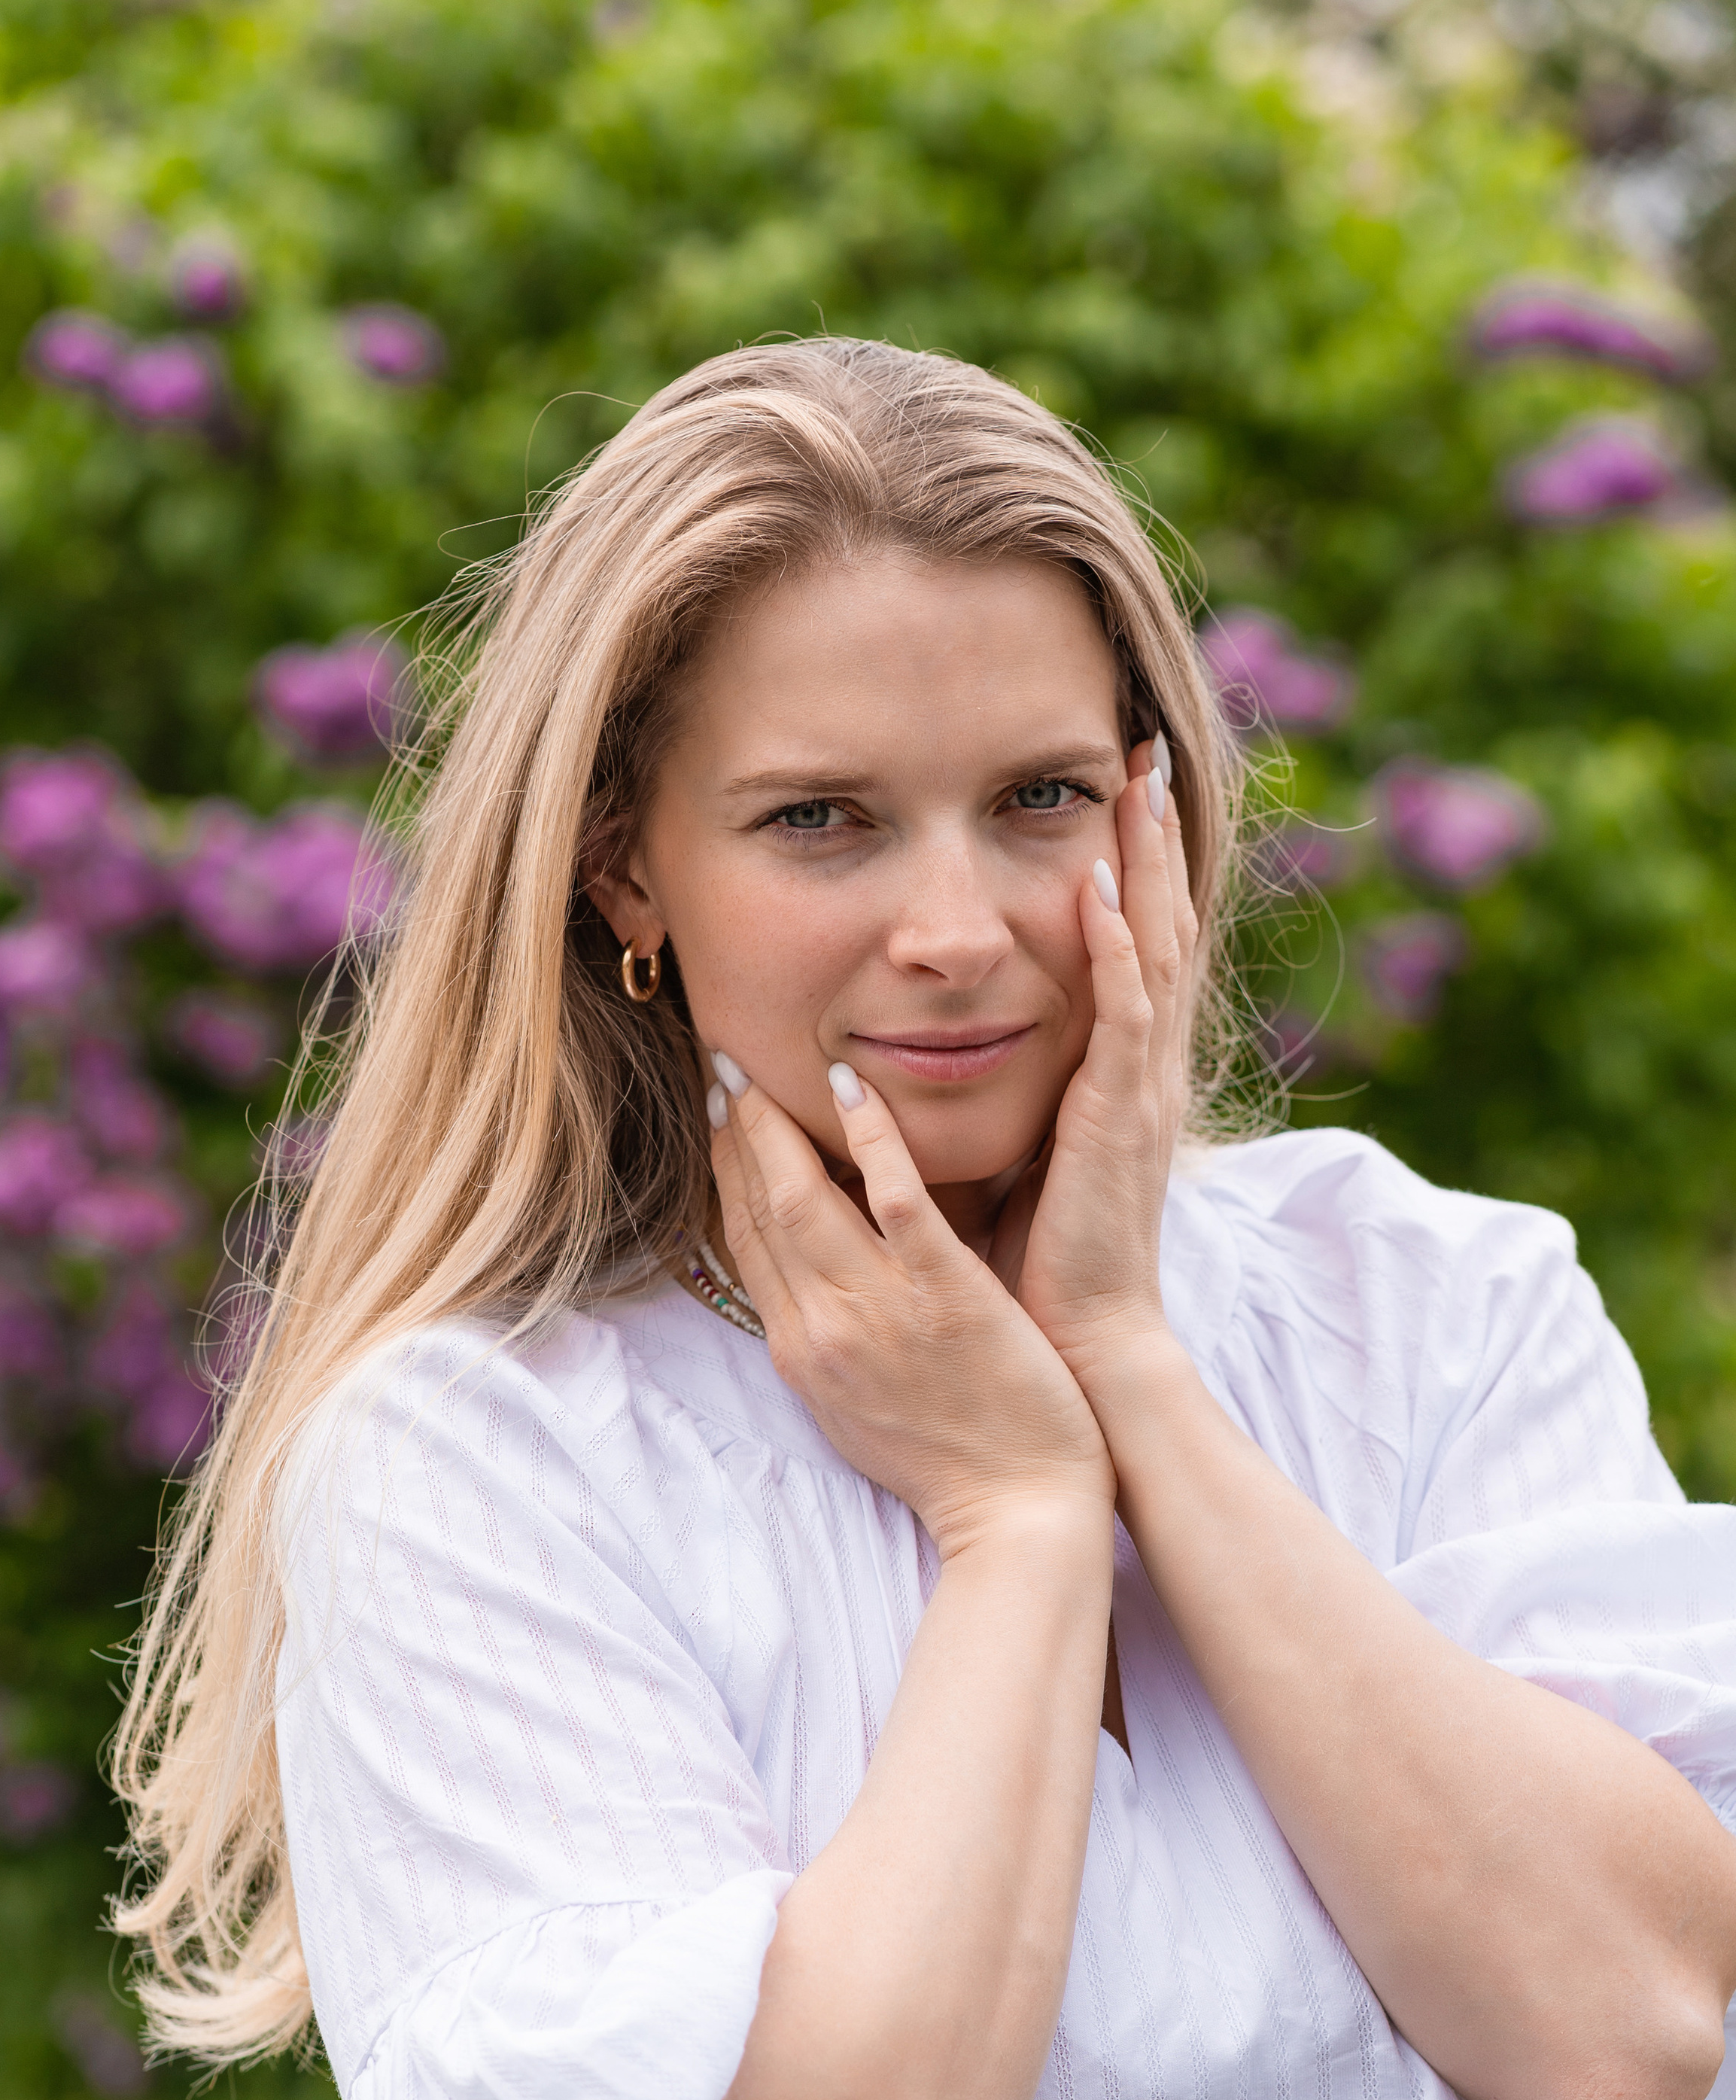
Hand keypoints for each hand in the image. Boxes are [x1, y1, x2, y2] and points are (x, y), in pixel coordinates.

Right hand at [709, 1059, 1113, 1552]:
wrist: (1016, 1514)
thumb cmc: (949, 1460)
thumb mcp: (853, 1408)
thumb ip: (823, 1340)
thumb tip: (800, 1285)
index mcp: (800, 1351)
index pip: (744, 1243)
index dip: (723, 1172)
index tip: (716, 1114)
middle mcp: (822, 1328)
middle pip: (759, 1212)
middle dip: (733, 1132)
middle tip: (718, 1061)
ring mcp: (879, 1311)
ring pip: (805, 1201)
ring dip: (774, 1125)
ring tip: (759, 1064)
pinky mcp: (946, 1297)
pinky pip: (898, 1205)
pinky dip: (871, 1143)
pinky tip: (853, 1089)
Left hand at [989, 738, 1196, 1403]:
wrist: (1083, 1351)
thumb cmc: (1040, 1266)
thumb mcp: (1018, 1152)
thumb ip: (1001, 1091)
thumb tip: (936, 1043)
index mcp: (1121, 1079)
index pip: (1138, 947)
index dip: (1132, 866)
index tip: (1116, 789)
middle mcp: (1144, 1073)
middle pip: (1162, 924)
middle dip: (1152, 835)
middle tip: (1144, 749)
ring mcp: (1140, 1094)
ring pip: (1157, 951)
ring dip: (1147, 864)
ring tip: (1137, 784)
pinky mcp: (1119, 1123)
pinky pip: (1126, 1018)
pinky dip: (1119, 949)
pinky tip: (1103, 892)